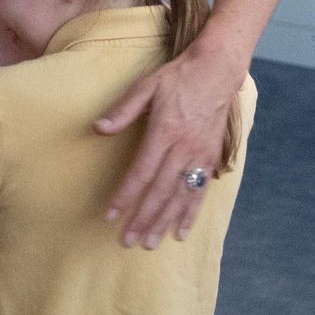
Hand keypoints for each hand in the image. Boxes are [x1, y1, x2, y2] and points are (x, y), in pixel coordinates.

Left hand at [96, 45, 240, 249]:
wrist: (217, 71)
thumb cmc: (177, 78)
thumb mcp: (146, 86)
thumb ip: (123, 110)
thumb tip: (98, 128)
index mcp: (165, 132)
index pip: (141, 173)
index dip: (125, 196)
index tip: (110, 215)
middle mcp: (184, 149)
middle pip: (160, 192)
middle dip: (142, 219)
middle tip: (126, 241)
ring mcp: (200, 156)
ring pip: (180, 197)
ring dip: (164, 223)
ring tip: (149, 244)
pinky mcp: (210, 159)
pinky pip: (199, 193)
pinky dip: (190, 214)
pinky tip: (180, 232)